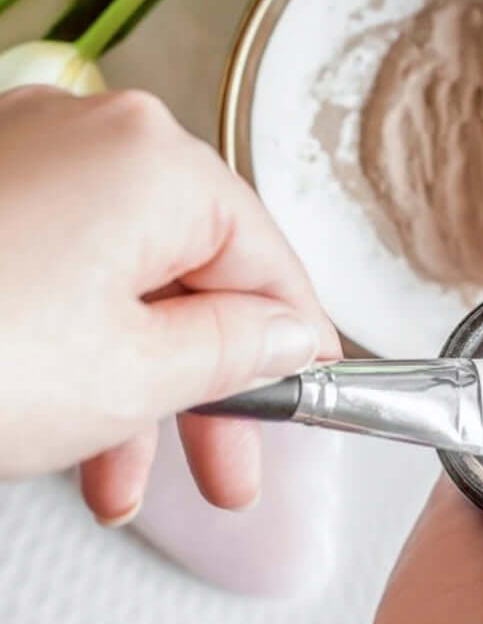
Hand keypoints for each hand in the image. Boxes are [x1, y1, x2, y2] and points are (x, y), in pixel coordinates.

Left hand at [0, 87, 339, 523]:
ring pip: (127, 293)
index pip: (267, 258)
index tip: (307, 388)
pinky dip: (82, 358)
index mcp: (155, 163)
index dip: (296, 338)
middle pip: (196, 281)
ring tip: (130, 481)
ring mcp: (35, 167)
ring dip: (141, 394)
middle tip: (234, 462)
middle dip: (213, 388)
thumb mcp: (136, 374)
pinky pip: (68, 283)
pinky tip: (74, 435)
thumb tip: (289, 336)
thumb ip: (239, 350)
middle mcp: (96, 142)